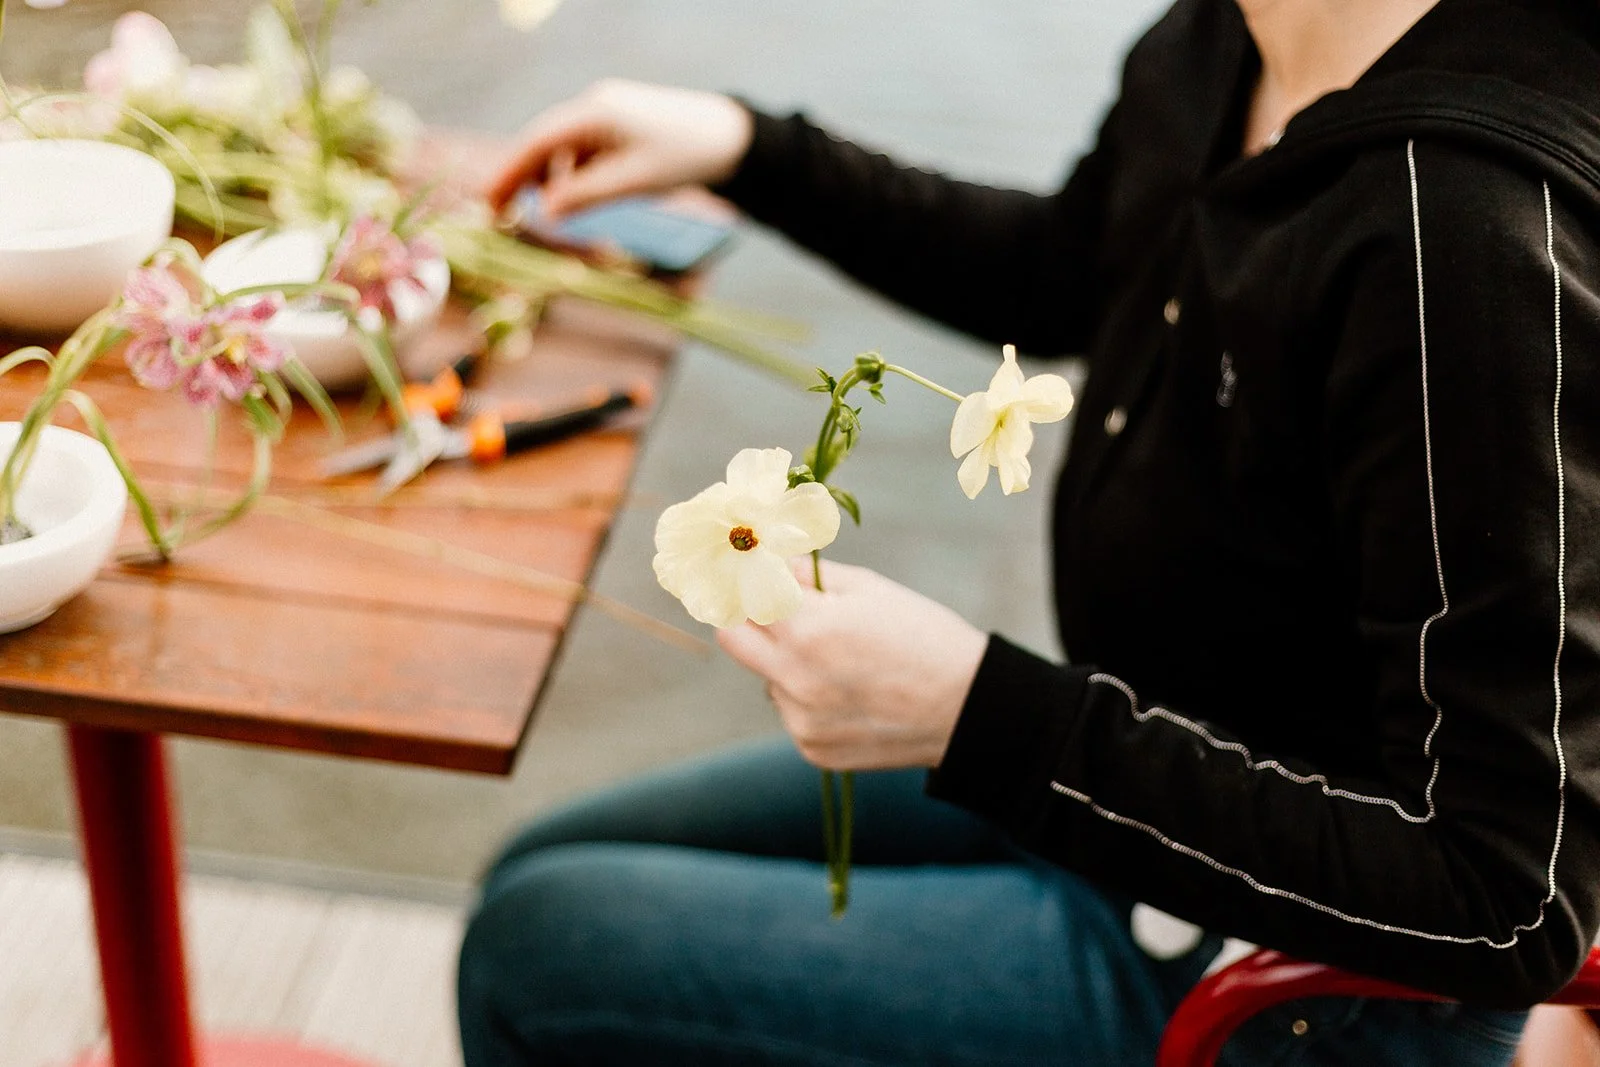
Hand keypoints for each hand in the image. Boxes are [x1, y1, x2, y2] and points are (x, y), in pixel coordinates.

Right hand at [486, 79, 754, 217]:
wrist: (728, 137)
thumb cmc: (685, 157)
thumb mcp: (633, 182)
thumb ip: (586, 196)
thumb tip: (544, 212)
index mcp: (595, 112)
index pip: (538, 141)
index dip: (509, 172)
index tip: (489, 202)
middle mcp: (594, 105)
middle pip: (544, 141)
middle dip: (521, 177)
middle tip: (501, 214)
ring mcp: (605, 112)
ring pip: (564, 147)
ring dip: (550, 177)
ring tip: (545, 211)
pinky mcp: (617, 123)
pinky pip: (584, 149)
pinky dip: (574, 172)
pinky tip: (576, 195)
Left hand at [717, 560, 988, 770]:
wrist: (967, 707)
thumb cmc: (923, 636)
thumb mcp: (869, 589)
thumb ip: (808, 574)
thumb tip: (768, 557)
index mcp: (808, 629)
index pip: (745, 593)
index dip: (748, 575)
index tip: (753, 568)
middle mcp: (795, 678)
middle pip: (733, 637)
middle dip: (746, 615)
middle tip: (770, 605)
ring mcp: (801, 720)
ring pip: (766, 677)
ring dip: (784, 660)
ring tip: (839, 658)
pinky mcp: (812, 749)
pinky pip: (791, 712)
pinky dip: (807, 698)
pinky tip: (850, 692)